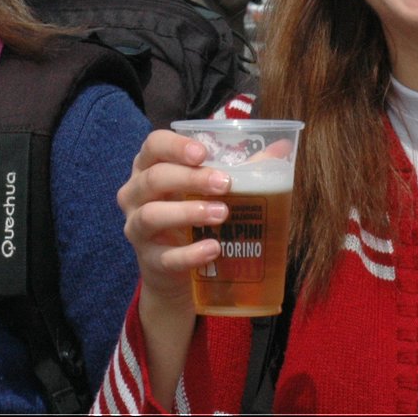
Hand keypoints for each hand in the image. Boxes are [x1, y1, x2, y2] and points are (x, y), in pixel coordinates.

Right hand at [118, 129, 229, 308]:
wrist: (175, 271)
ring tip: (221, 213)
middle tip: (224, 183)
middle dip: (190, 179)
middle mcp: (135, 194)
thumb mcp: (208, 190)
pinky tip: (213, 249)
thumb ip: (241, 169)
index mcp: (148, 168)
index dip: (175, 146)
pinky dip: (190, 253)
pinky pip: (166, 257)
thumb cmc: (192, 216)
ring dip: (188, 212)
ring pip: (152, 215)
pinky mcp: (149, 261)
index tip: (203, 152)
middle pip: (153, 179)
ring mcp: (137, 228)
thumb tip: (282, 147)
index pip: (153, 146)